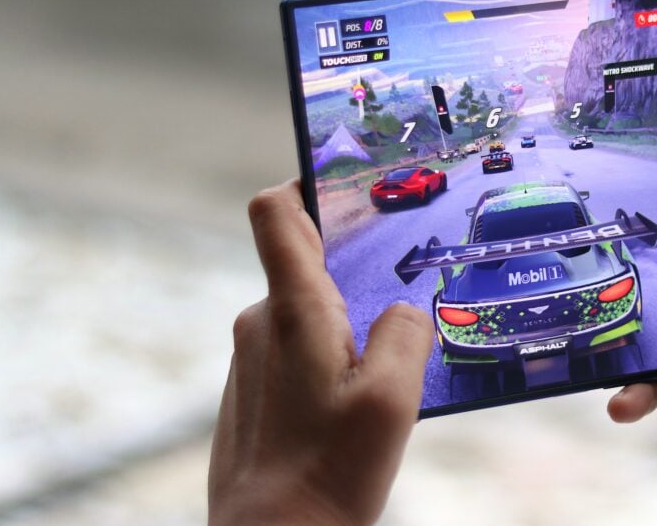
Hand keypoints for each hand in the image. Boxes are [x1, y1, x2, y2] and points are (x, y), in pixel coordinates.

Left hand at [209, 180, 434, 525]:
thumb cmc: (328, 474)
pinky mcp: (252, 391)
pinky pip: (297, 352)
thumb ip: (405, 335)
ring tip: (384, 374)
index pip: (276, 213)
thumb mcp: (392, 400)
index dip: (306, 183)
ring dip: (347, 329)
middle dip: (356, 277)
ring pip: (307, 315)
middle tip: (405, 298)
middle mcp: (261, 324)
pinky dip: (330, 362)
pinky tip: (354, 407)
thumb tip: (402, 309)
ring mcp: (251, 359)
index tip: (346, 184)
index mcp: (293, 311)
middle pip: (308, 267)